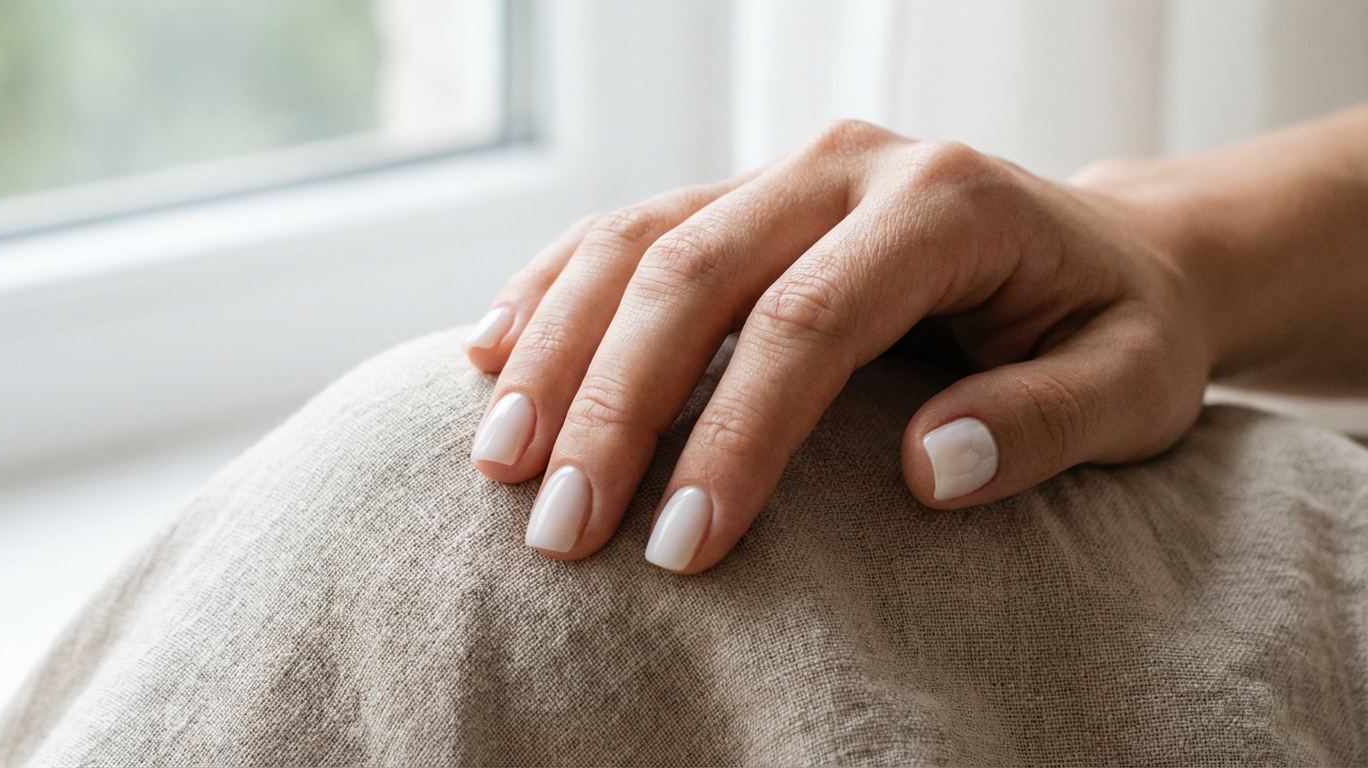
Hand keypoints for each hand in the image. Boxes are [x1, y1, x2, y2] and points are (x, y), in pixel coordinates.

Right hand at [463, 120, 1212, 572]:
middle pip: (692, 274)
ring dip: (554, 353)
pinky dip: (550, 291)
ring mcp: (783, 172)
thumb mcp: (1130, 381)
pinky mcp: (742, 194)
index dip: (735, 435)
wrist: (1106, 250)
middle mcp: (845, 166)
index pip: (809, 321)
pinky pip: (624, 230)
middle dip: (612, 409)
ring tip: (500, 463)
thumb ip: (1045, 419)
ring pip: (633, 243)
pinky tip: (491, 353)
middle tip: (560, 532)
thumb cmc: (1114, 326)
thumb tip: (927, 469)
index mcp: (943, 202)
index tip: (681, 546)